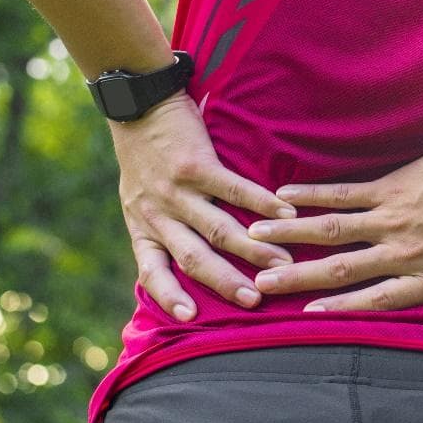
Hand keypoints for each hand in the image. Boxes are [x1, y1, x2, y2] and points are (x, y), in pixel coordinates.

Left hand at [108, 90, 298, 319]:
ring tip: (282, 262)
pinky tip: (285, 212)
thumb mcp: (137, 198)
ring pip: (217, 228)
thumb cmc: (143, 155)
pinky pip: (232, 189)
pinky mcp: (195, 164)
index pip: (151, 272)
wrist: (137, 105)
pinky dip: (261, 202)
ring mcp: (176, 189)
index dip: (169, 296)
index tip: (190, 318)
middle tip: (255, 300)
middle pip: (194, 257)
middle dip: (225, 282)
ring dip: (251, 249)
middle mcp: (157, 213)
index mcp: (142, 226)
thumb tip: (189, 260)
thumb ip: (159, 227)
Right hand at [245, 134, 422, 342]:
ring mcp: (395, 217)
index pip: (375, 301)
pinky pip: (344, 192)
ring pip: (333, 230)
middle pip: (342, 270)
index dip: (339, 308)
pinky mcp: (392, 186)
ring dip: (292, 234)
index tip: (304, 314)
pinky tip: (283, 195)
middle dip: (297, 277)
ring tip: (254, 236)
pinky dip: (312, 194)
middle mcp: (404, 252)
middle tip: (259, 282)